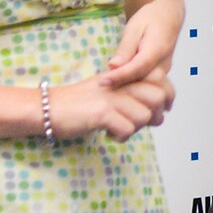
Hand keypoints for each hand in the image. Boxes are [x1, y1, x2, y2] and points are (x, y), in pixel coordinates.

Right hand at [49, 70, 173, 142]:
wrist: (46, 108)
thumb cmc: (78, 105)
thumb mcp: (109, 92)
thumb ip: (133, 96)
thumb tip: (159, 113)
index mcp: (122, 76)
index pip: (159, 78)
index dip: (166, 95)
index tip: (161, 109)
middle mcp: (119, 83)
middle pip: (157, 97)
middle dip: (154, 115)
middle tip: (136, 123)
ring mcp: (111, 97)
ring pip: (144, 116)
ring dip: (134, 128)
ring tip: (117, 128)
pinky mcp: (102, 112)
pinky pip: (127, 129)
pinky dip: (121, 136)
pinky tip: (108, 134)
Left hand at [105, 0, 183, 85]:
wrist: (169, 16)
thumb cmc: (151, 18)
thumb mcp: (134, 27)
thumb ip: (125, 48)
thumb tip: (113, 66)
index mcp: (157, 49)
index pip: (137, 68)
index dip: (119, 76)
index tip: (102, 81)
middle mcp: (163, 64)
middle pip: (141, 81)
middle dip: (120, 85)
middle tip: (100, 84)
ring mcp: (164, 71)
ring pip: (144, 85)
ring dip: (125, 87)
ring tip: (106, 84)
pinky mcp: (160, 74)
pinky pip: (146, 83)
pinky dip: (131, 84)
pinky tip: (117, 82)